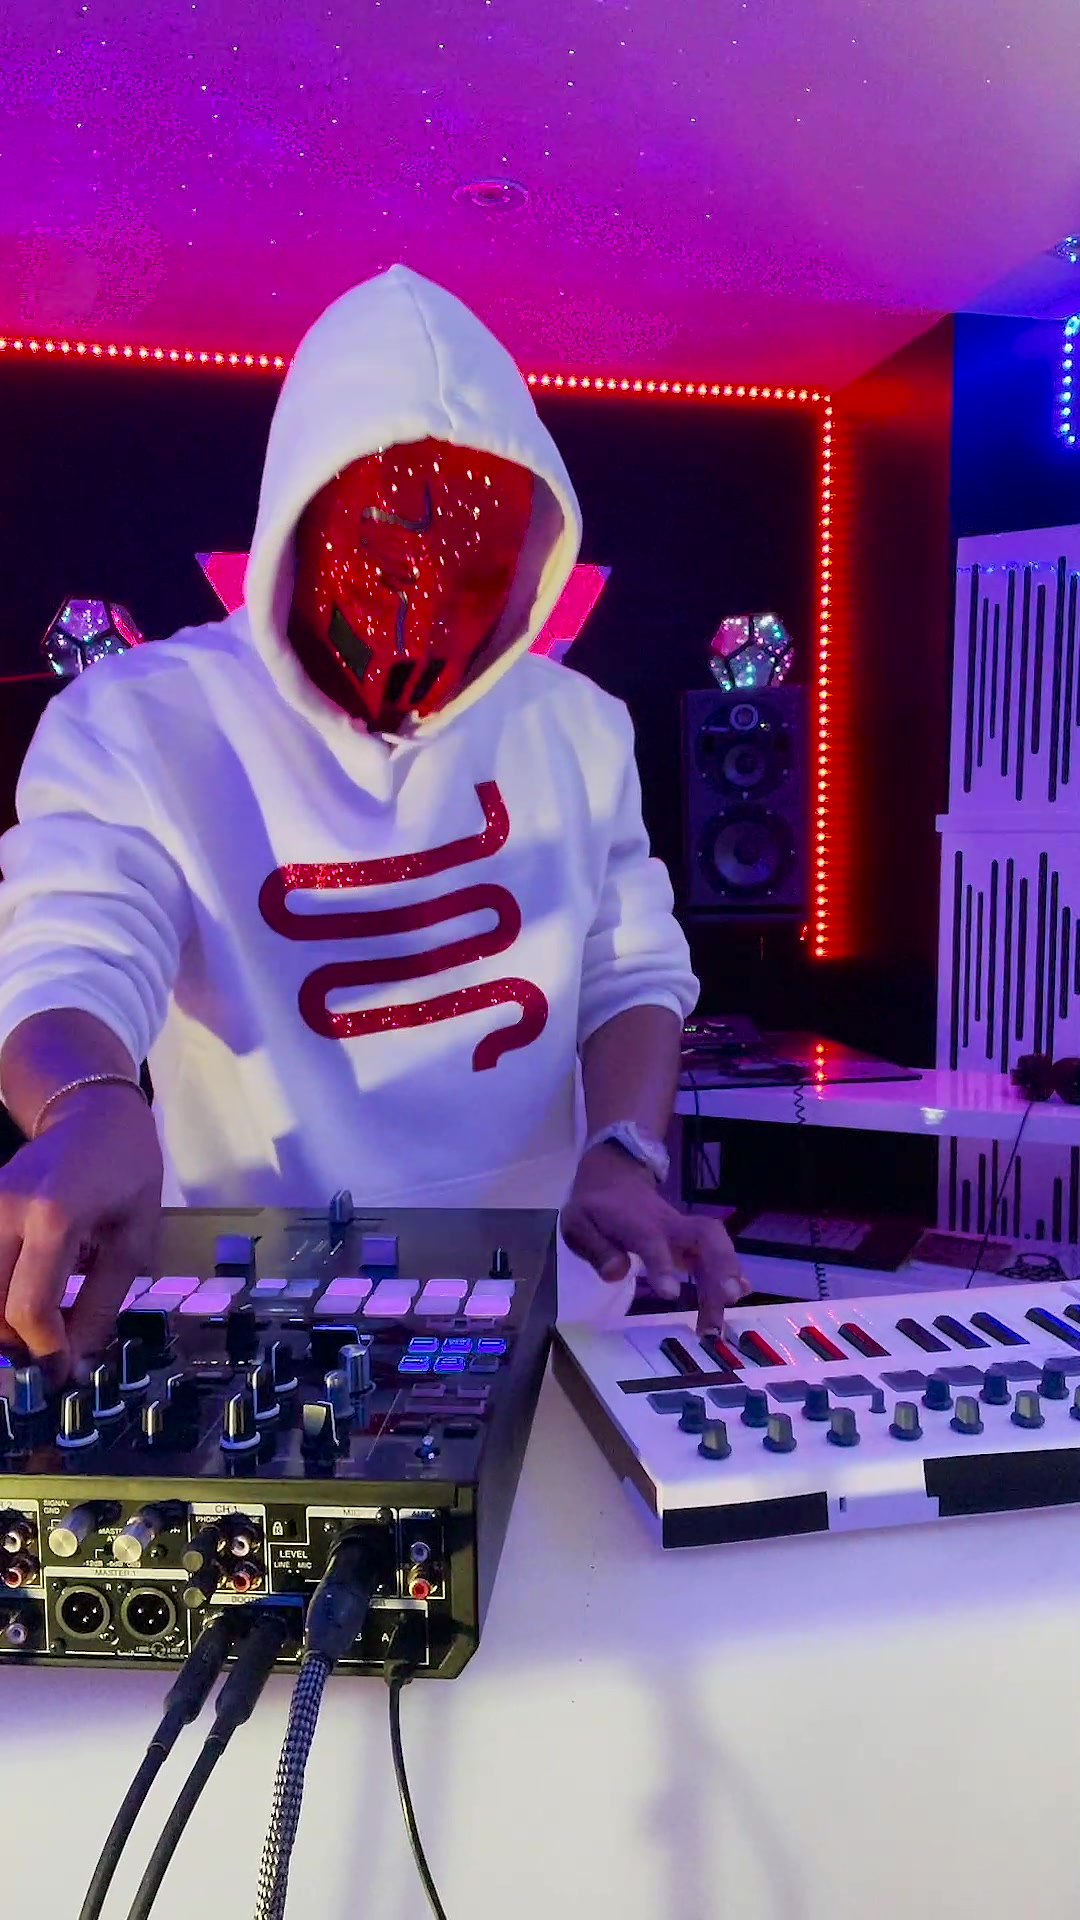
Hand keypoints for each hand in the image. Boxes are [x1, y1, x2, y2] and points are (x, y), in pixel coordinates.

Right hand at [0, 1084, 162, 1381]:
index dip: (44, 1351)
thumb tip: (76, 1357)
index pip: (29, 1307)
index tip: (63, 1372)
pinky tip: (25, 1302)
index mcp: (54, 1216)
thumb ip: (102, 1299)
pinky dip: (0, 1295)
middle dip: (18, 1342)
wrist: (92, 1113)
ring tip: (40, 1329)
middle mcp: (6, 1210)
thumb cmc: (127, 1169)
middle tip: (52, 1354)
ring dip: (3, 1322)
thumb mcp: (135, 1236)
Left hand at [561, 1143, 748, 1331]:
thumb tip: (616, 1273)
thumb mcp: (578, 1224)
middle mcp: (669, 1225)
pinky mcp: (691, 1239)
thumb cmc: (595, 1208)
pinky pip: (717, 1250)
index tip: (670, 1295)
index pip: (653, 1242)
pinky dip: (730, 1271)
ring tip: (720, 1319)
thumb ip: (595, 1249)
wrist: (614, 1177)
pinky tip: (739, 1293)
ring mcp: (684, 1230)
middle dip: (716, 1274)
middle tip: (714, 1316)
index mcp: (637, 1223)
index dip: (662, 1266)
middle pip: (704, 1239)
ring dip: (726, 1279)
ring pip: (716, 1245)